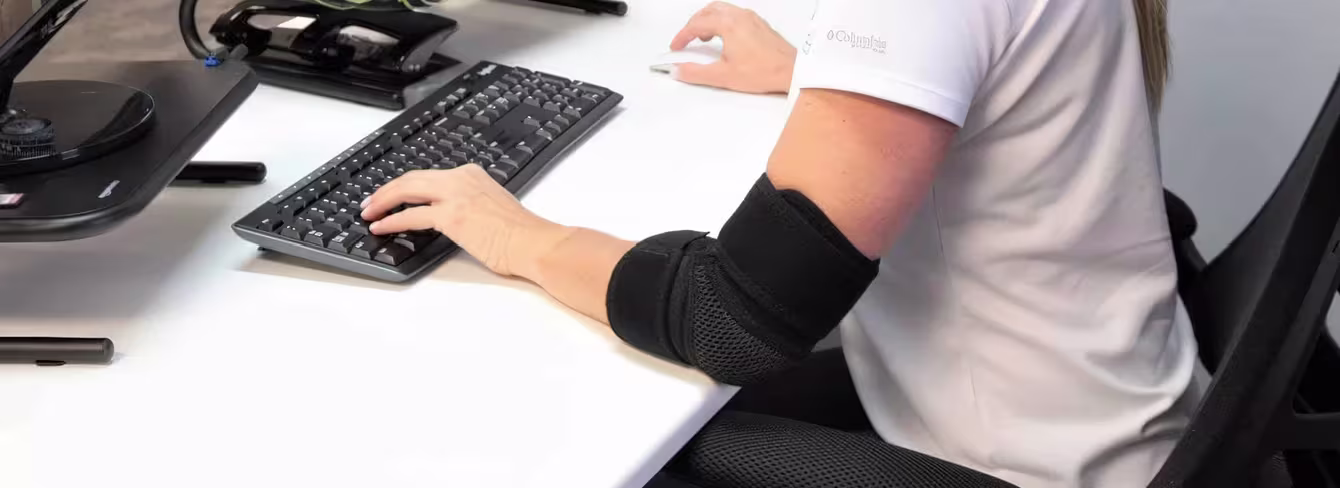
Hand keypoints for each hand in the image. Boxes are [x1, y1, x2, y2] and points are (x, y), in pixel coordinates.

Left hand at [359, 165, 573, 277]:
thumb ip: (468, 206)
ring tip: (369, 214)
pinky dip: (391, 221)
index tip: (393, 195)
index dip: (405, 186)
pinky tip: (381, 227)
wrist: (534, 243)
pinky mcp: (451, 216)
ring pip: (406, 191)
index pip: (429, 177)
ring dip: (382, 202)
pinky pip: (411, 215)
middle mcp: (461, 179)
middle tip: (371, 202)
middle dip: (386, 190)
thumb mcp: (491, 208)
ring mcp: (455, 195)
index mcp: (471, 175)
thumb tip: (451, 219)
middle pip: (412, 178)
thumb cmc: (521, 235)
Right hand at [670, 2, 796, 93]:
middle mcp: (740, 16)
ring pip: (722, 10)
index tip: (676, 46)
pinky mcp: (759, 24)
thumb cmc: (764, 71)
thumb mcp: (723, 76)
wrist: (791, 71)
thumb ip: (696, 73)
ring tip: (703, 37)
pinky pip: (735, 14)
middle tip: (686, 38)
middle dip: (694, 24)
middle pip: (708, 11)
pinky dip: (723, 21)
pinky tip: (724, 38)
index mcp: (729, 25)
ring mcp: (751, 19)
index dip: (682, 36)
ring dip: (708, 20)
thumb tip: (679, 70)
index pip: (697, 24)